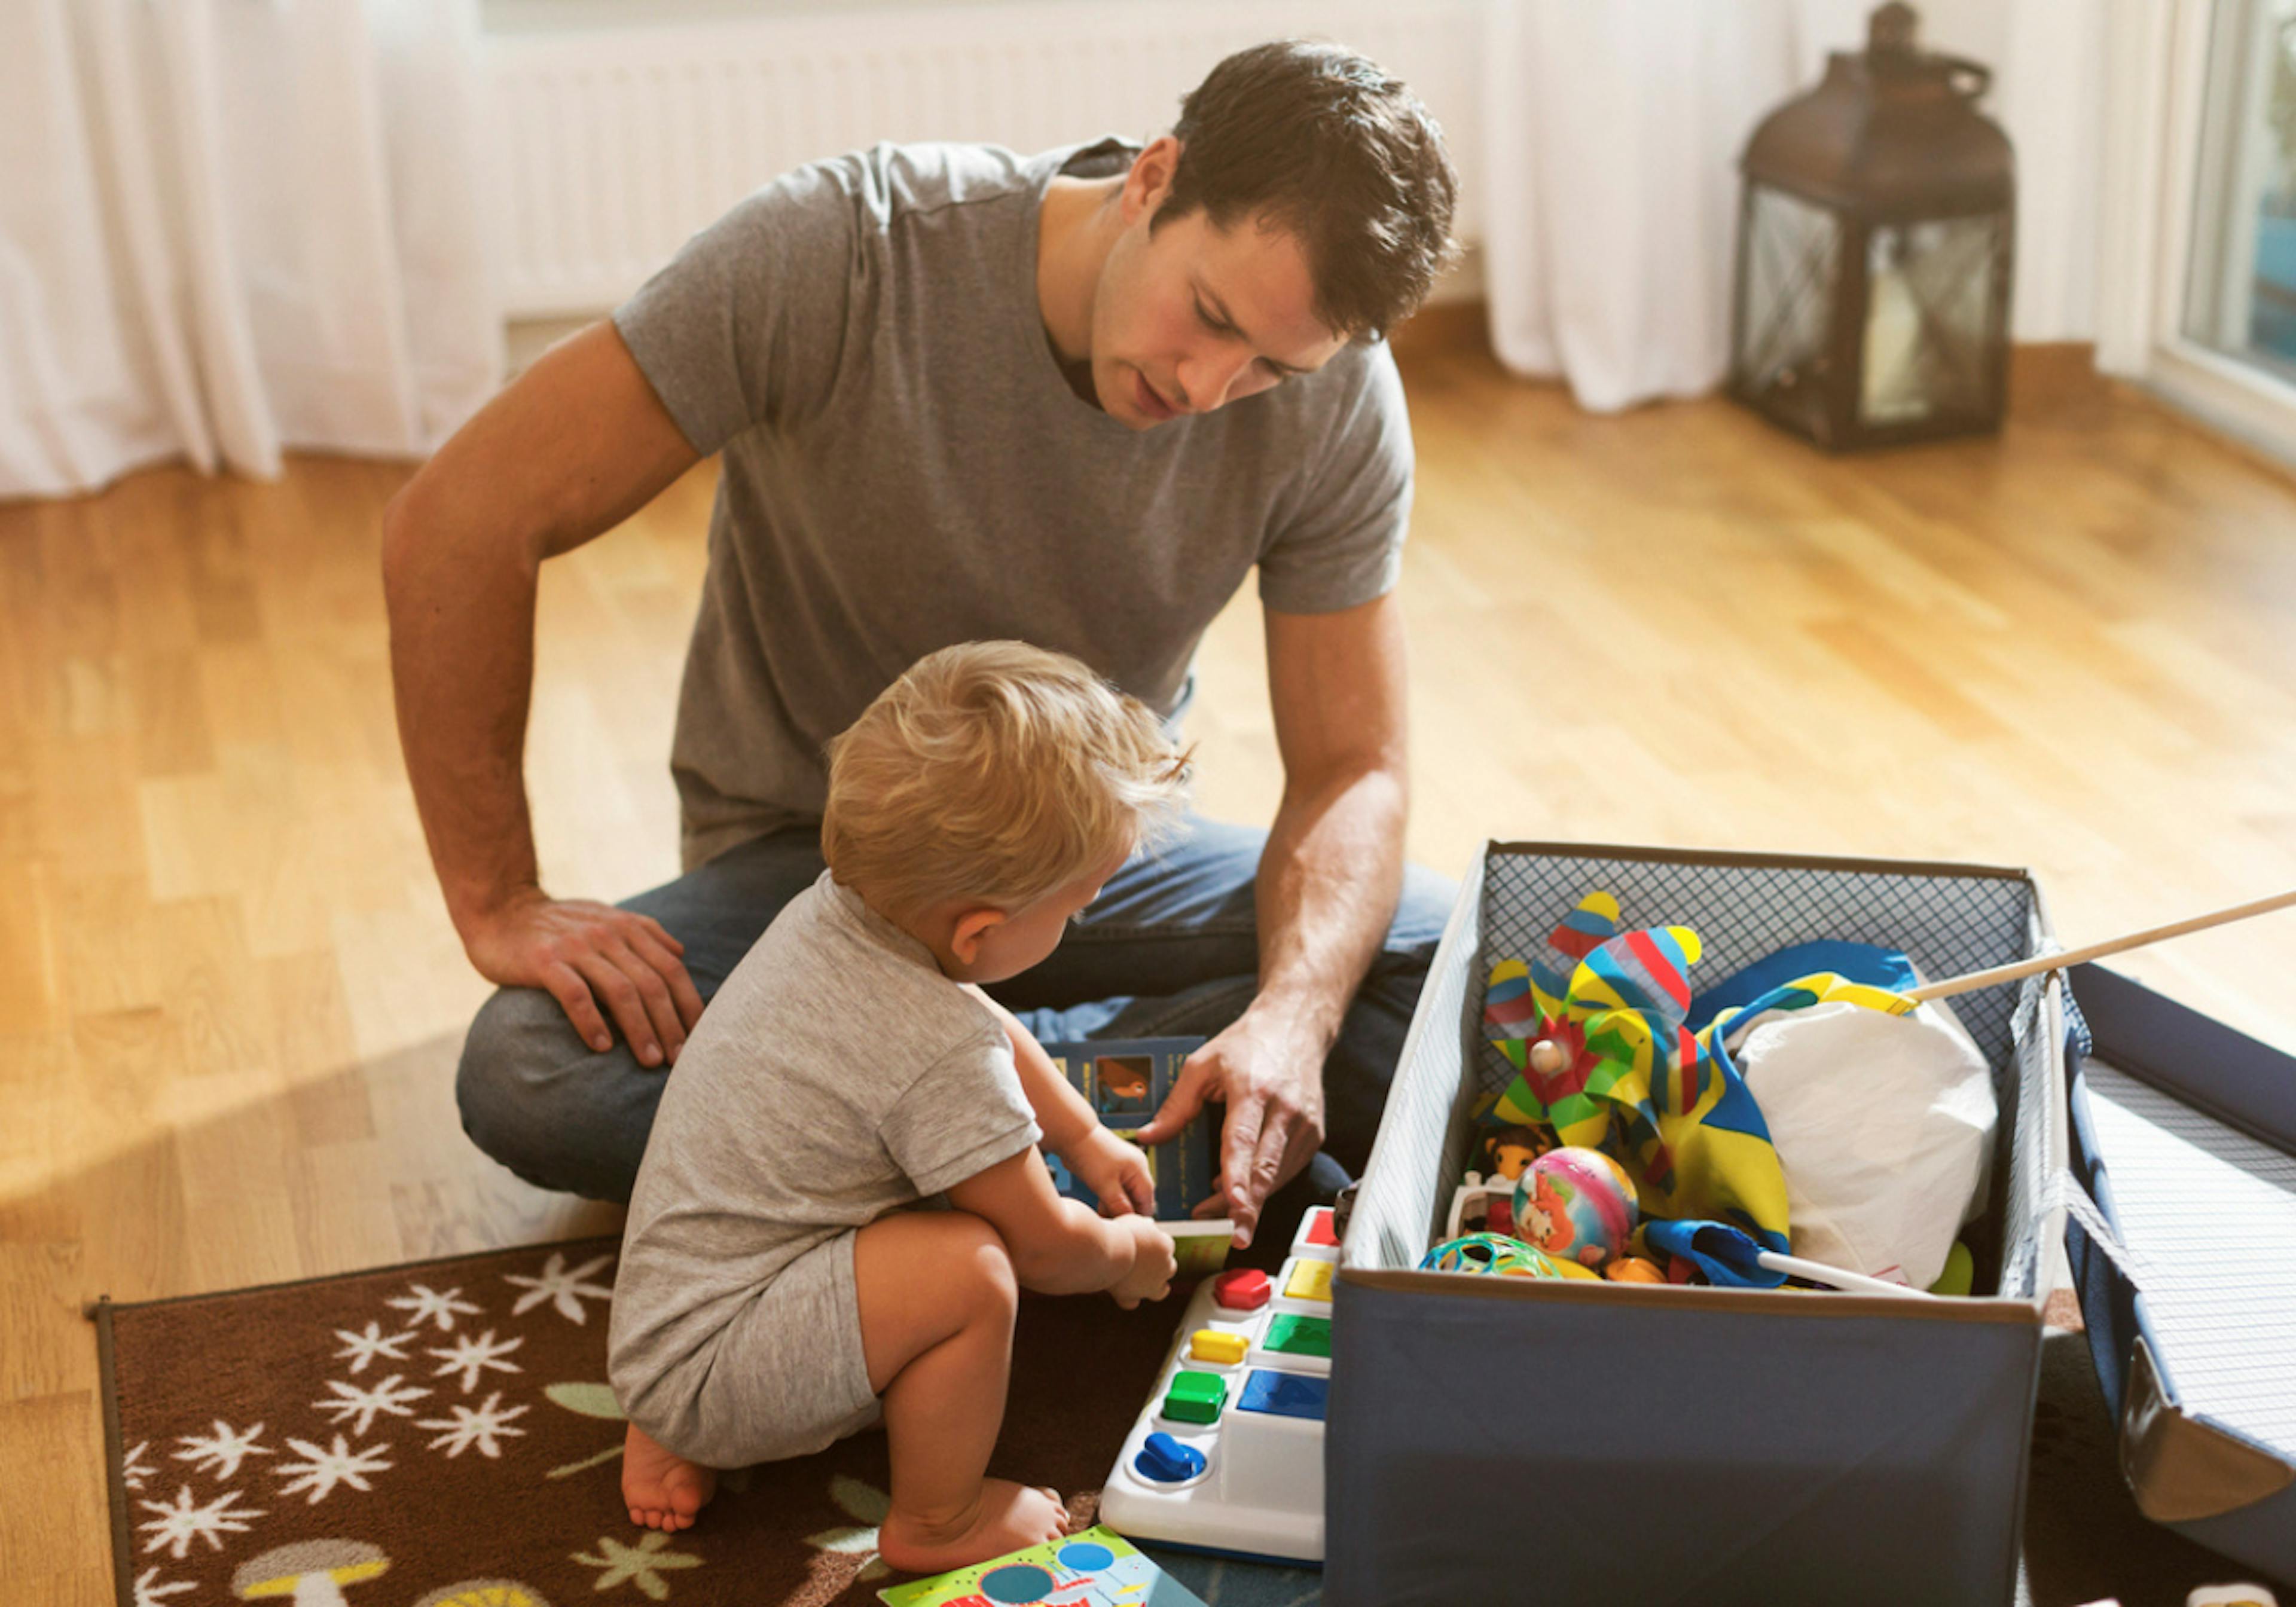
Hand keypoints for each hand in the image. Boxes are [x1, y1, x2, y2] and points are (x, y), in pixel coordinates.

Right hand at [463, 890, 704, 1068]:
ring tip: (651, 1061)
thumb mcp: (605, 917)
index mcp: (626, 927)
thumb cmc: (557, 924)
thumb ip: (643, 932)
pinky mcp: (544, 960)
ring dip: (640, 1029)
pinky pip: (575, 994)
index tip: (700, 1037)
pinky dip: (591, 1021)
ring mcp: (576, 946)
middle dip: (671, 1024)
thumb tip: (680, 952)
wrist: (500, 909)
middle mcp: (607, 934)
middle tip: (681, 1060)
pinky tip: (602, 1048)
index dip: (689, 1003)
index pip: (671, 968)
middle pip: (652, 983)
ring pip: (621, 991)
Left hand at [1058, 1126, 1157, 1218]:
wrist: (1071, 1133)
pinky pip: (1115, 1188)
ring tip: (1103, 1219)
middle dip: (1125, 1213)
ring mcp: (1123, 1166)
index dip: (1138, 1219)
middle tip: (1113, 1228)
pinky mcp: (1111, 1167)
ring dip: (1115, 1207)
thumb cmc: (1089, 1155)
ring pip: (1125, 1194)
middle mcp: (1135, 1168)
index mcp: (1140, 1170)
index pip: (1147, 1203)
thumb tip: (1130, 1223)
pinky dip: (1109, 1198)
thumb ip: (1119, 1205)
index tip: (1126, 1232)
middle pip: (1137, 1199)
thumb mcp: (1105, 1185)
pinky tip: (1099, 1208)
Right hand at [1109, 1217, 1175, 1309]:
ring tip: (1140, 1279)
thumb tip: (1149, 1224)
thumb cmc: (1120, 1231)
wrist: (1108, 1249)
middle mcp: (1164, 1267)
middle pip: (1170, 1267)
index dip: (1157, 1243)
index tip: (1145, 1241)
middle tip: (1145, 1260)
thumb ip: (1144, 1225)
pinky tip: (1123, 1293)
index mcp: (1166, 1246)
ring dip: (1153, 1285)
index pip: (1167, 1245)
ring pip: (1161, 1291)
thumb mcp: (1135, 1219)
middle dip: (1160, 1265)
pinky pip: (1132, 1303)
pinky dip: (1129, 1299)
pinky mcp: (1131, 1296)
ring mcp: (1150, 1285)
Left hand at [1131, 1012, 1324, 1249]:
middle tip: (1235, 1237)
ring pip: (1278, 1175)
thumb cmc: (1247, 1044)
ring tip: (1223, 1213)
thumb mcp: (1203, 1064)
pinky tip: (1243, 1190)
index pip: (1244, 1142)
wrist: (1295, 1027)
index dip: (1238, 1178)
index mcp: (1254, 1090)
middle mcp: (1285, 1109)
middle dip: (1249, 1207)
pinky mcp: (1313, 1134)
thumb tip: (1149, 1137)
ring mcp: (1304, 1124)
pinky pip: (1287, 1169)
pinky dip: (1266, 1184)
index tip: (1233, 1207)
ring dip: (1252, 1200)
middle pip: (1265, 1168)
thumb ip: (1177, 1104)